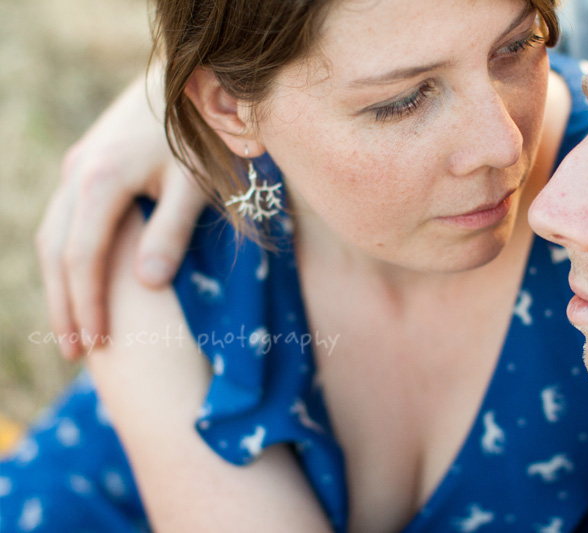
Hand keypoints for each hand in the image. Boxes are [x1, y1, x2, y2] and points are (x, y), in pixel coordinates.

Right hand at [36, 73, 207, 358]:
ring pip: (50, 236)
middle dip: (63, 305)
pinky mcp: (85, 166)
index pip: (83, 258)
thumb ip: (173, 230)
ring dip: (58, 285)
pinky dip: (64, 258)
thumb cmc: (200, 134)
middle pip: (56, 253)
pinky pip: (62, 220)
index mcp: (101, 182)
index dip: (88, 304)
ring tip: (70, 327)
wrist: (187, 80)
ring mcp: (76, 168)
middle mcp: (77, 175)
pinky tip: (78, 281)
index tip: (98, 343)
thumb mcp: (196, 183)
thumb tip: (147, 283)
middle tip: (74, 351)